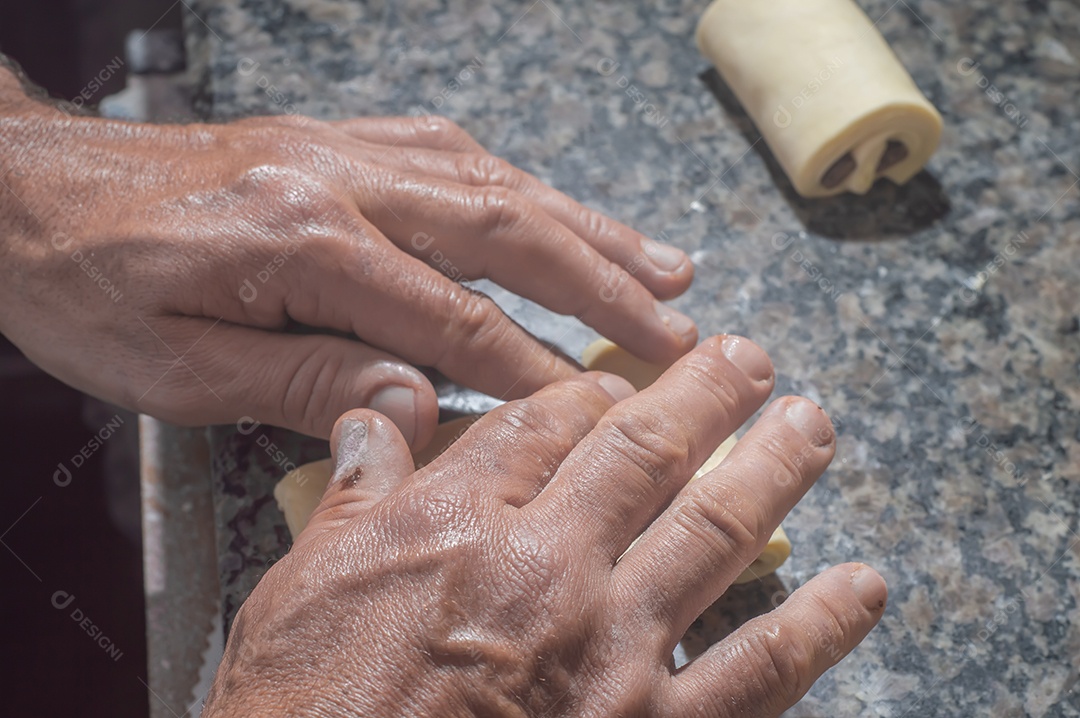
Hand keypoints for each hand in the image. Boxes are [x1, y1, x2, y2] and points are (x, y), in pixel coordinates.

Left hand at [0, 76, 694, 442]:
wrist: (25, 189)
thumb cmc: (87, 285)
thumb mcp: (175, 369)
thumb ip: (304, 380)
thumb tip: (416, 398)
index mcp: (299, 240)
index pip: (450, 316)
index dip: (534, 366)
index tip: (603, 404)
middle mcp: (341, 179)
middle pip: (504, 231)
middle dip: (604, 283)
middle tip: (682, 323)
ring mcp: (347, 149)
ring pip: (498, 185)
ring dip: (590, 226)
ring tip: (666, 265)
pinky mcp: (341, 141)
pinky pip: (458, 154)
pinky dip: (527, 186)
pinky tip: (567, 210)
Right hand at [204, 337, 885, 716]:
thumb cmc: (307, 704)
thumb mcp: (302, 585)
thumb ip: (356, 492)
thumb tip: (373, 413)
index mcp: (461, 521)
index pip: (545, 422)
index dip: (592, 388)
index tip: (622, 376)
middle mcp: (550, 565)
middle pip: (646, 450)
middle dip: (705, 394)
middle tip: (749, 357)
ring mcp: (613, 648)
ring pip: (715, 532)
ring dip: (774, 469)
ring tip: (812, 425)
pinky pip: (757, 669)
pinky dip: (820, 623)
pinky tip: (862, 584)